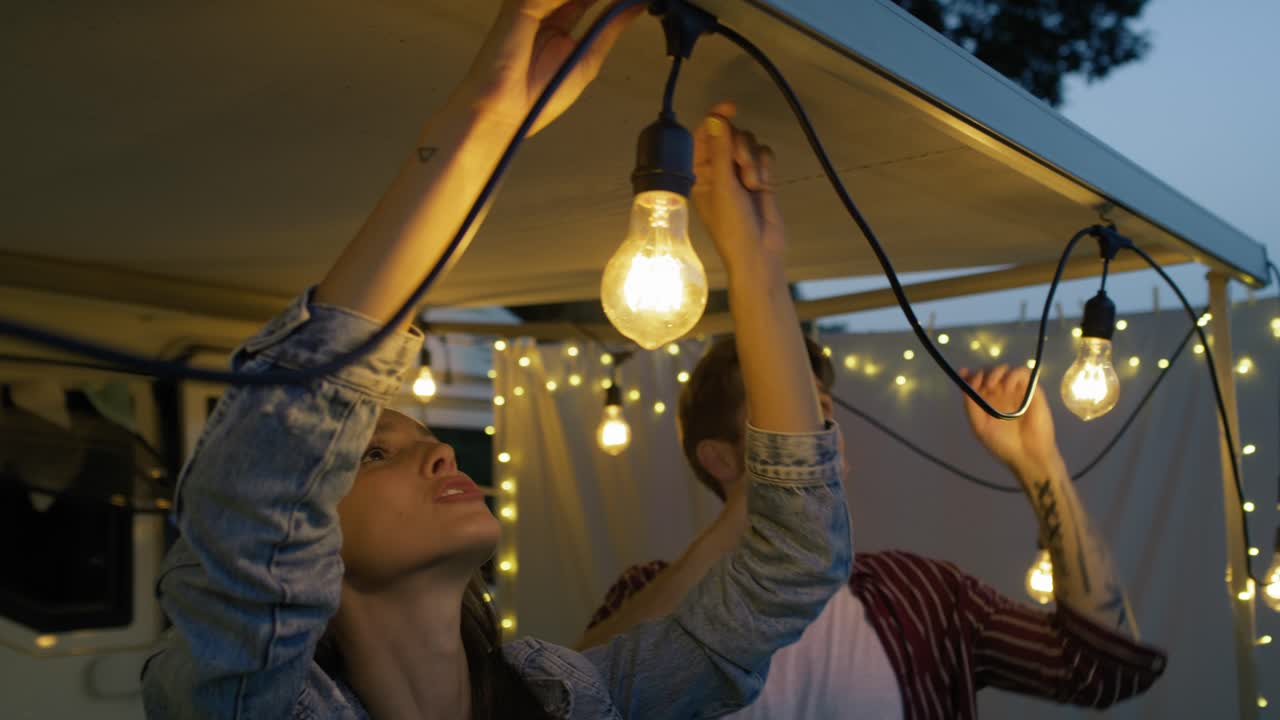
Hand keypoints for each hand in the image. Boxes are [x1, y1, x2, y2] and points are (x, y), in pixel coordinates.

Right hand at [455, 0, 640, 134]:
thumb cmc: (538, 96)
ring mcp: (532, 3)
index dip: (611, 0)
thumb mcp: (588, 59)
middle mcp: (544, 7)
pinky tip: (603, 4)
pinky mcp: (522, 6)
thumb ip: (610, 28)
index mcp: (558, 20)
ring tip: (622, 2)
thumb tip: (637, 6)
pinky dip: (578, 1)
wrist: (505, 115)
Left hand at [691, 102, 785, 278]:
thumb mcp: (723, 186)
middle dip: (741, 148)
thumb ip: (721, 150)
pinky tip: (764, 186)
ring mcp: (739, 173)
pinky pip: (765, 154)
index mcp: (699, 171)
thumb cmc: (732, 226)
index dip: (716, 118)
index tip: (730, 108)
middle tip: (742, 169)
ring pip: (750, 143)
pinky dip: (767, 167)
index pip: (704, 134)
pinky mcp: (760, 176)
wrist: (759, 251)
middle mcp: (718, 169)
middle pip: (731, 134)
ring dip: (755, 161)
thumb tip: (715, 118)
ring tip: (753, 186)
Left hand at [959, 365, 1061, 476]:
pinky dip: (1013, 374)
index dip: (969, 375)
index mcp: (987, 402)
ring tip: (992, 385)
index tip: (963, 373)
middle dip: (982, 373)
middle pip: (988, 372)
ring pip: (1005, 369)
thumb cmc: (1003, 444)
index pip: (976, 381)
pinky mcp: (1032, 390)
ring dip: (996, 372)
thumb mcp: (979, 426)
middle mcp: (1000, 394)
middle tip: (981, 384)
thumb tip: (964, 384)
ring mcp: (1016, 391)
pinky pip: (1023, 372)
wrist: (1028, 455)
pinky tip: (1007, 387)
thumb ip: (971, 405)